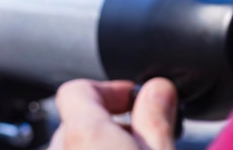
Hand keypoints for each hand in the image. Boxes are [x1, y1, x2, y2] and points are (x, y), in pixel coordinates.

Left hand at [48, 78, 177, 149]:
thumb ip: (156, 118)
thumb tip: (158, 88)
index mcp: (84, 134)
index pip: (77, 89)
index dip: (111, 89)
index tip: (136, 99)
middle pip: (77, 122)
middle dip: (111, 124)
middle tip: (145, 138)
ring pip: (74, 148)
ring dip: (100, 148)